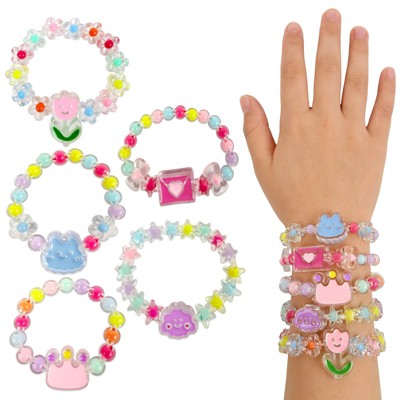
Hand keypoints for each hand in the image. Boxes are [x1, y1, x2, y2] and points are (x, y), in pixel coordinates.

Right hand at [241, 8, 394, 225]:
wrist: (327, 230)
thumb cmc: (290, 200)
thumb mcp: (263, 168)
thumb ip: (254, 130)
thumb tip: (247, 97)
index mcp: (295, 127)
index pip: (292, 78)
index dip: (292, 50)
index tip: (293, 27)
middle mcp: (325, 122)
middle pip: (328, 71)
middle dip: (328, 39)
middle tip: (331, 14)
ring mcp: (354, 132)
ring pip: (358, 84)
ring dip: (359, 54)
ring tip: (360, 30)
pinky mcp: (376, 145)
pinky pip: (384, 110)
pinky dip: (387, 88)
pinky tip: (388, 68)